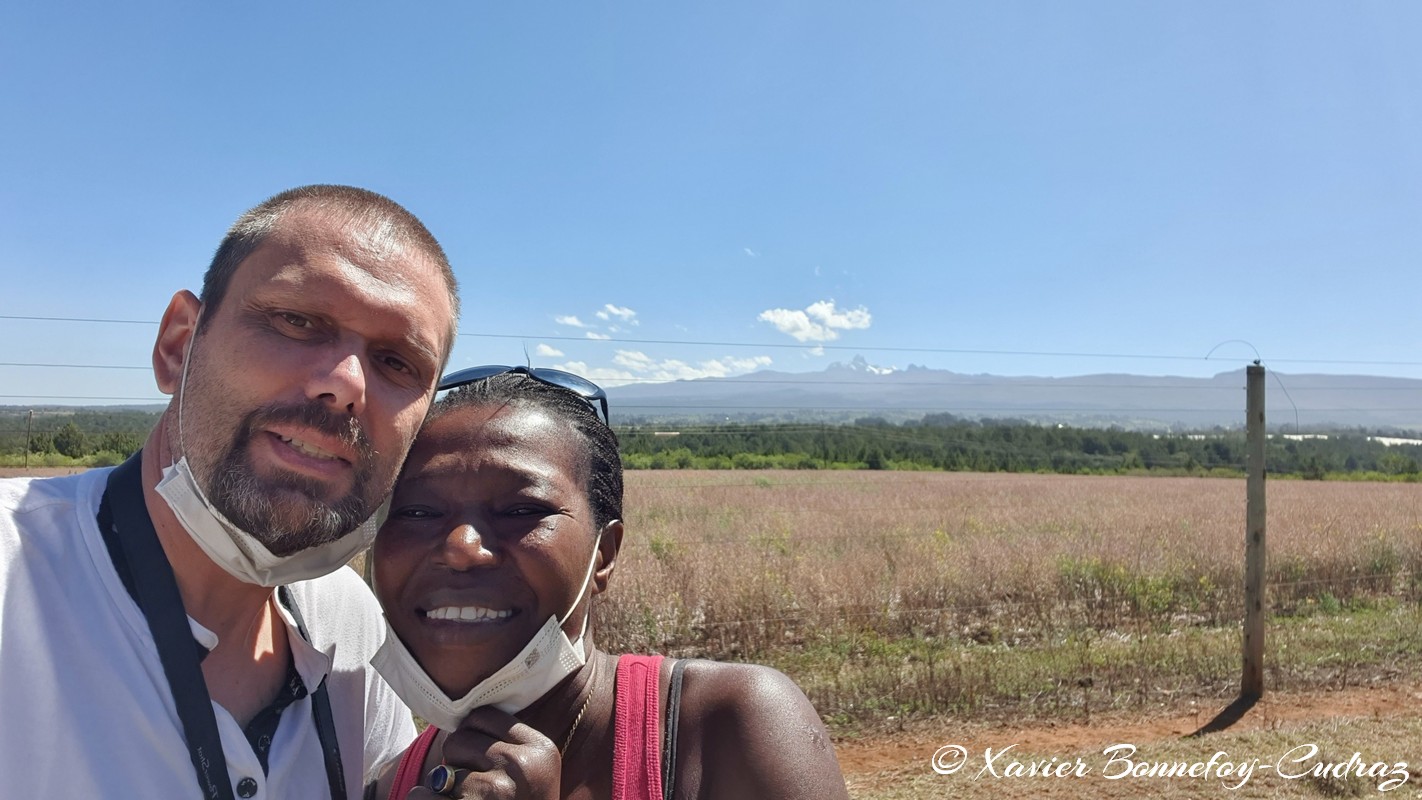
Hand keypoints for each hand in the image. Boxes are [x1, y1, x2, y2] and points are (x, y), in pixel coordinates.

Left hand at [404, 707, 561, 798]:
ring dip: (442, 788)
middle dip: (456, 760)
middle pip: (460, 739)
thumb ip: (509, 745)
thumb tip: (462, 719)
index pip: (485, 717)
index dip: (471, 734)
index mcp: (540, 750)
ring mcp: (495, 791)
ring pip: (441, 769)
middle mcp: (520, 766)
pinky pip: (424, 795)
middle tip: (472, 785)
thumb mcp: (534, 773)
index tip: (477, 756)